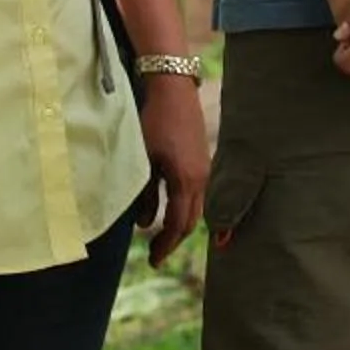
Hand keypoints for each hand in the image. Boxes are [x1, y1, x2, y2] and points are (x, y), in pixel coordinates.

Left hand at [136, 74, 210, 267]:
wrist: (173, 88)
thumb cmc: (154, 122)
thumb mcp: (144, 159)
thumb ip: (146, 194)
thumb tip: (145, 224)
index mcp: (186, 181)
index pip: (178, 225)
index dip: (165, 246)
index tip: (154, 261)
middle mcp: (201, 179)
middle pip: (191, 221)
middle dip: (173, 240)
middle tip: (156, 254)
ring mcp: (205, 168)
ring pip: (196, 207)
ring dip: (180, 224)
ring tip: (161, 235)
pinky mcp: (203, 159)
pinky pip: (196, 193)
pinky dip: (185, 207)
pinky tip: (171, 207)